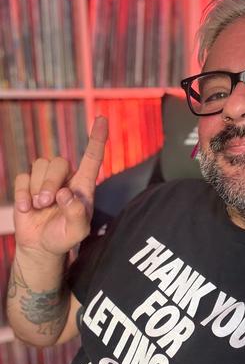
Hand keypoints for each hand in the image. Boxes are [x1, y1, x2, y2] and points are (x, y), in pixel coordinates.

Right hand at [13, 116, 107, 257]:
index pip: (92, 157)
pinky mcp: (28, 184)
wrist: (42, 245)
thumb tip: (65, 193)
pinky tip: (27, 209)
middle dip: (49, 183)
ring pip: (40, 165)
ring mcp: (46, 179)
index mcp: (84, 184)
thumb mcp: (77, 230)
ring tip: (40, 207)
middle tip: (46, 203)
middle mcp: (67, 177)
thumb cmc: (65, 236)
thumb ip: (76, 214)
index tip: (103, 118)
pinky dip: (22, 194)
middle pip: (58, 161)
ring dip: (36, 189)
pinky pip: (22, 177)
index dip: (98, 138)